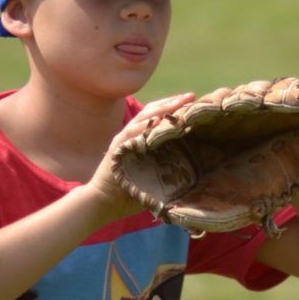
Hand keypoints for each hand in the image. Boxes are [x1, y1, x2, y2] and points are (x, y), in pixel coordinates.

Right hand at [85, 92, 196, 222]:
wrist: (104, 203)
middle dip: (173, 102)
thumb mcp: (154, 179)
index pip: (160, 118)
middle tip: (191, 96)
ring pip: (145, 117)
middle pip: (154, 112)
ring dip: (162, 108)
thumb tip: (194, 174)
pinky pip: (132, 132)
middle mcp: (134, 135)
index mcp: (143, 139)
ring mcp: (125, 139)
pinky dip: (144, 125)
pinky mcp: (118, 147)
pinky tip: (158, 120)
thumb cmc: (130, 194)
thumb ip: (168, 171)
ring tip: (178, 102)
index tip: (194, 104)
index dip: (175, 109)